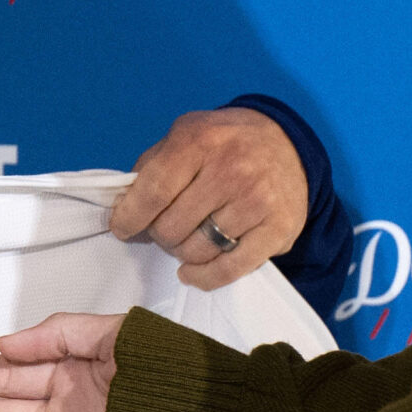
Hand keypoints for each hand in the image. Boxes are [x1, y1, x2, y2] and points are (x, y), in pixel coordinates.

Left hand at [111, 107, 307, 290]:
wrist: (288, 145)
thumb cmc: (226, 144)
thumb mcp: (185, 134)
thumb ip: (151, 166)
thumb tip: (124, 207)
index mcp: (200, 141)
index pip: (152, 192)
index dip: (130, 217)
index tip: (123, 228)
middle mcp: (231, 169)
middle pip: (171, 228)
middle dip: (159, 235)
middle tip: (166, 228)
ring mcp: (257, 201)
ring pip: (196, 252)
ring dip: (182, 253)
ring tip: (187, 239)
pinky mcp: (277, 230)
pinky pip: (228, 270)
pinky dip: (204, 277)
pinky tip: (192, 272)